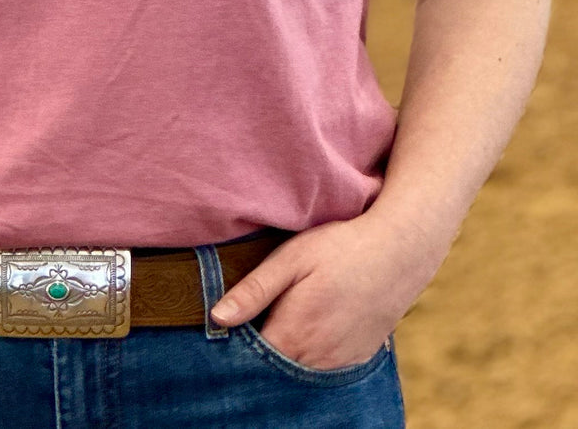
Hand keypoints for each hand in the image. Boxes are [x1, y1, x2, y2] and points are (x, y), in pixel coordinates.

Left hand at [209, 212, 439, 370]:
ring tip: (287, 315)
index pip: (252, 357)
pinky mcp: (358, 357)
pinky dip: (313, 352)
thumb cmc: (339, 248)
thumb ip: (254, 291)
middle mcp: (316, 357)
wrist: (399, 252)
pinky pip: (325, 366)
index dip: (237, 343)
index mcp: (293, 334)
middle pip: (275, 366)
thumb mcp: (290, 259)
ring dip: (288, 351)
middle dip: (261, 350)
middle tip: (259, 316)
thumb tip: (217, 317)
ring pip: (300, 368)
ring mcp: (340, 361)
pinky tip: (313, 325)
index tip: (231, 324)